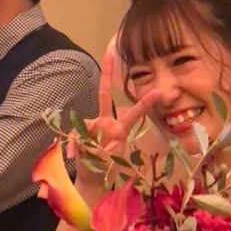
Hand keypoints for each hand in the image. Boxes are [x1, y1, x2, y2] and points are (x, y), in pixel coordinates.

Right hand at [68, 50, 158, 184]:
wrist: (92, 177)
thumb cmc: (105, 168)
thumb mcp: (109, 162)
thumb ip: (102, 152)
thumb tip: (91, 145)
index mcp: (120, 129)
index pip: (134, 113)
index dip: (144, 103)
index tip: (157, 92)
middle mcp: (106, 122)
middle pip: (105, 95)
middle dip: (107, 75)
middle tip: (109, 53)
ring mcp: (92, 126)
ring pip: (83, 124)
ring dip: (83, 142)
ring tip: (87, 157)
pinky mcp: (79, 132)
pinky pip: (73, 136)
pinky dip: (72, 147)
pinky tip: (73, 156)